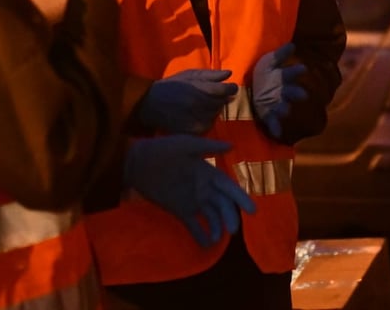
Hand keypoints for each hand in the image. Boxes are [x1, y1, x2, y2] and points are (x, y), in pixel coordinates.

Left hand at [124, 135, 255, 246]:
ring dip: (217, 227)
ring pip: (211, 216)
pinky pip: (194, 225)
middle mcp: (204, 188)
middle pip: (222, 205)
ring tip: (217, 238)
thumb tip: (232, 146)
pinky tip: (206, 245)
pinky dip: (201, 235)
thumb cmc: (163, 149)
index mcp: (208, 172)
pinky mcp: (180, 211)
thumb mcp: (186, 144)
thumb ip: (208, 147)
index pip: (228, 187)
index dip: (240, 198)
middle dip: (229, 217)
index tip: (252, 211)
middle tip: (232, 230)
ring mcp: (192, 200)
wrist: (138, 162)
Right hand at [138, 69, 236, 133]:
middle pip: (220, 104)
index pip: (223, 90)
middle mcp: (197, 104)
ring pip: (214, 116)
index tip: (231, 88)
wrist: (150, 102)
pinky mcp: (189, 131)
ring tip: (205, 106)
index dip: (230, 89)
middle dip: (221, 100)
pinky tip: (200, 116)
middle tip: (214, 97)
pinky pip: (206, 127)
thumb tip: (229, 74)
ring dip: (214, 111)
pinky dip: (207, 122)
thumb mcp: (189, 74)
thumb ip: (210, 75)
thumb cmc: (171, 86)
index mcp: (197, 88)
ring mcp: (193, 119)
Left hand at [251, 42, 307, 137]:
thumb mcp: (269, 61)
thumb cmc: (264, 73)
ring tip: (286, 110)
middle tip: (303, 95)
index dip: (296, 71)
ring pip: (283, 107)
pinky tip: (277, 133)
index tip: (303, 68)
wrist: (250, 88)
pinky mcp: (268, 114)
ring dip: (285, 109)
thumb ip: (280, 54)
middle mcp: (282, 92)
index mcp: (281, 78)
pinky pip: (273, 122)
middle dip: (296, 93)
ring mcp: (276, 104)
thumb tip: (292, 44)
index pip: (290, 73)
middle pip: (291, 92)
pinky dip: (276, 127)